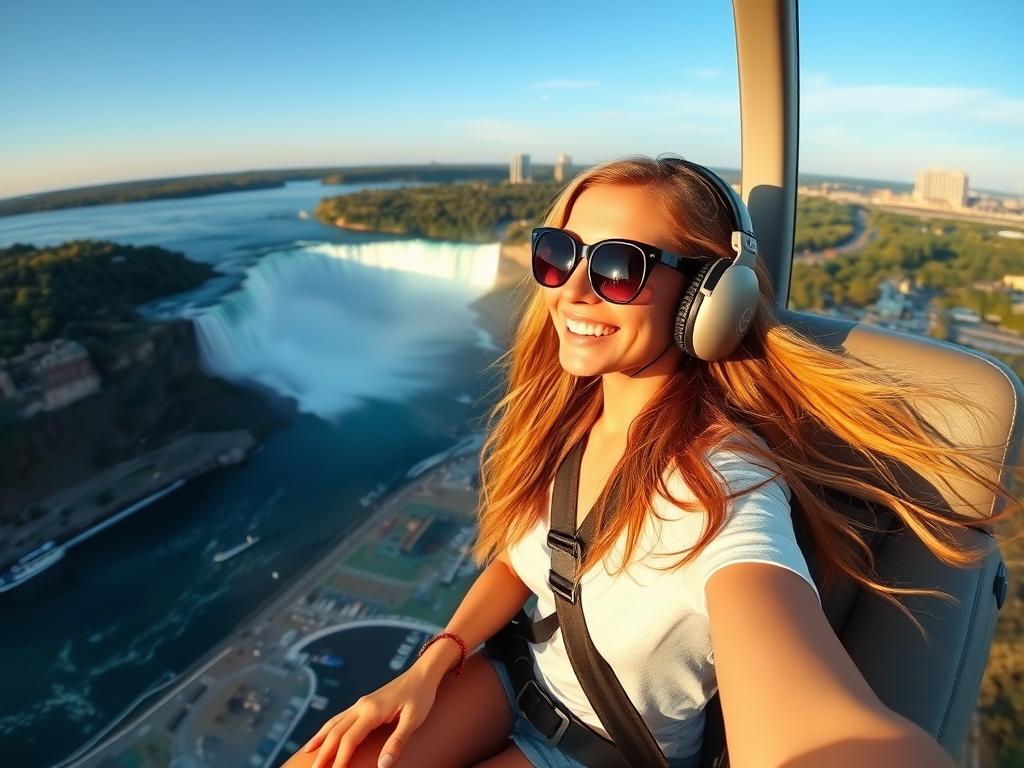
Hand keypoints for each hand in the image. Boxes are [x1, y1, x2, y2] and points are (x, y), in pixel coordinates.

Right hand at [300, 666, 439, 767]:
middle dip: (323, 753)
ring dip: (320, 739)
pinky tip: (322, 736)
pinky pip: (340, 718)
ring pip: (334, 723)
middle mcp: (361, 706)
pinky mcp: (363, 704)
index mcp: (372, 710)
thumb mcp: (414, 719)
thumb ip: (397, 742)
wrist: (423, 673)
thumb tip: (383, 765)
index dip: (339, 759)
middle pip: (336, 732)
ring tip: (307, 754)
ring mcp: (360, 703)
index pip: (349, 739)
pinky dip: (327, 729)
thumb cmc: (421, 696)